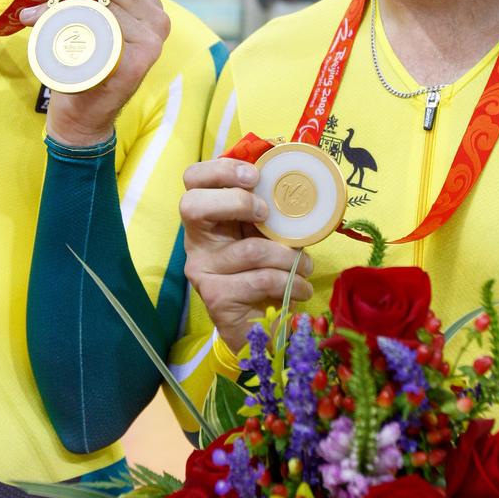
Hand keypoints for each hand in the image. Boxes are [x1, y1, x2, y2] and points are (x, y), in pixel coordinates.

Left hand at [20, 0, 169, 145]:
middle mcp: (157, 18)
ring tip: (31, 12)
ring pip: (99, 3)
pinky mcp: (139, 59)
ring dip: (57, 2)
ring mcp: (152, 39)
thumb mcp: (89, 18)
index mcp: (148, 3)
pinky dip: (63, 24)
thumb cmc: (84, 61)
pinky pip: (98, 29)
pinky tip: (40, 28)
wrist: (83, 113)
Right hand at [180, 158, 312, 352]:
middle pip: (193, 205)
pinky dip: (290, 282)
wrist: (261, 327)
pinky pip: (260, 279)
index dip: (220, 170)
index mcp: (207, 217)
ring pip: (248, 249)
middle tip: (267, 214)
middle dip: (237, 202)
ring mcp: (201, 269)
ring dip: (288, 257)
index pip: (193, 179)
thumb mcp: (265, 233)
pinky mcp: (215, 297)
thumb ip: (269, 210)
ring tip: (305, 266)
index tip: (254, 176)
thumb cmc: (266, 269)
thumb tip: (297, 182)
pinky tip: (301, 288)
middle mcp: (195, 241)